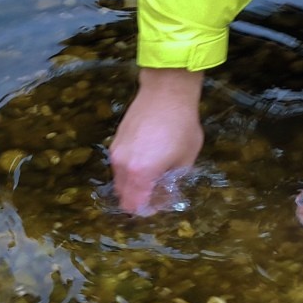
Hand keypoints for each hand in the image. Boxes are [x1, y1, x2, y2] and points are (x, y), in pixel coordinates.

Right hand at [109, 68, 204, 214]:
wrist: (166, 92)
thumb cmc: (181, 125)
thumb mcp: (186, 158)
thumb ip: (173, 181)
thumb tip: (165, 194)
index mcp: (141, 174)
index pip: (134, 205)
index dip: (146, 210)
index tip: (158, 205)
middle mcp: (123, 166)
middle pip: (123, 196)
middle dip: (138, 199)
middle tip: (156, 192)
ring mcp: (117, 153)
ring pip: (120, 180)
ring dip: (133, 184)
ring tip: (152, 174)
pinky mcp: (116, 141)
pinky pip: (119, 165)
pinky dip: (129, 170)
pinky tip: (146, 158)